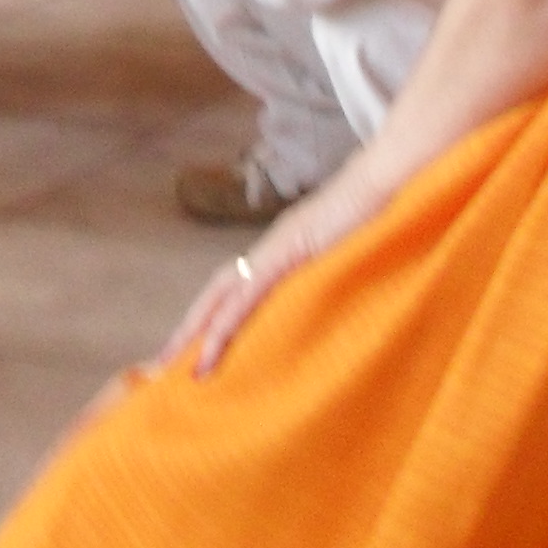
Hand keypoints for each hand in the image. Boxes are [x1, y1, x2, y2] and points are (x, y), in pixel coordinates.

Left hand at [166, 141, 405, 374]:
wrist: (385, 180)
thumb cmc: (378, 216)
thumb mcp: (351, 256)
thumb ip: (335, 277)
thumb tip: (335, 308)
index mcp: (280, 251)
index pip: (235, 289)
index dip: (211, 318)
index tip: (192, 353)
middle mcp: (269, 248)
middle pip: (216, 292)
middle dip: (189, 330)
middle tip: (162, 368)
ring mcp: (275, 247)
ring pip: (223, 294)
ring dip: (198, 331)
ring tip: (177, 366)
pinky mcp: (286, 251)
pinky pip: (249, 291)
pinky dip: (227, 321)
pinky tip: (210, 348)